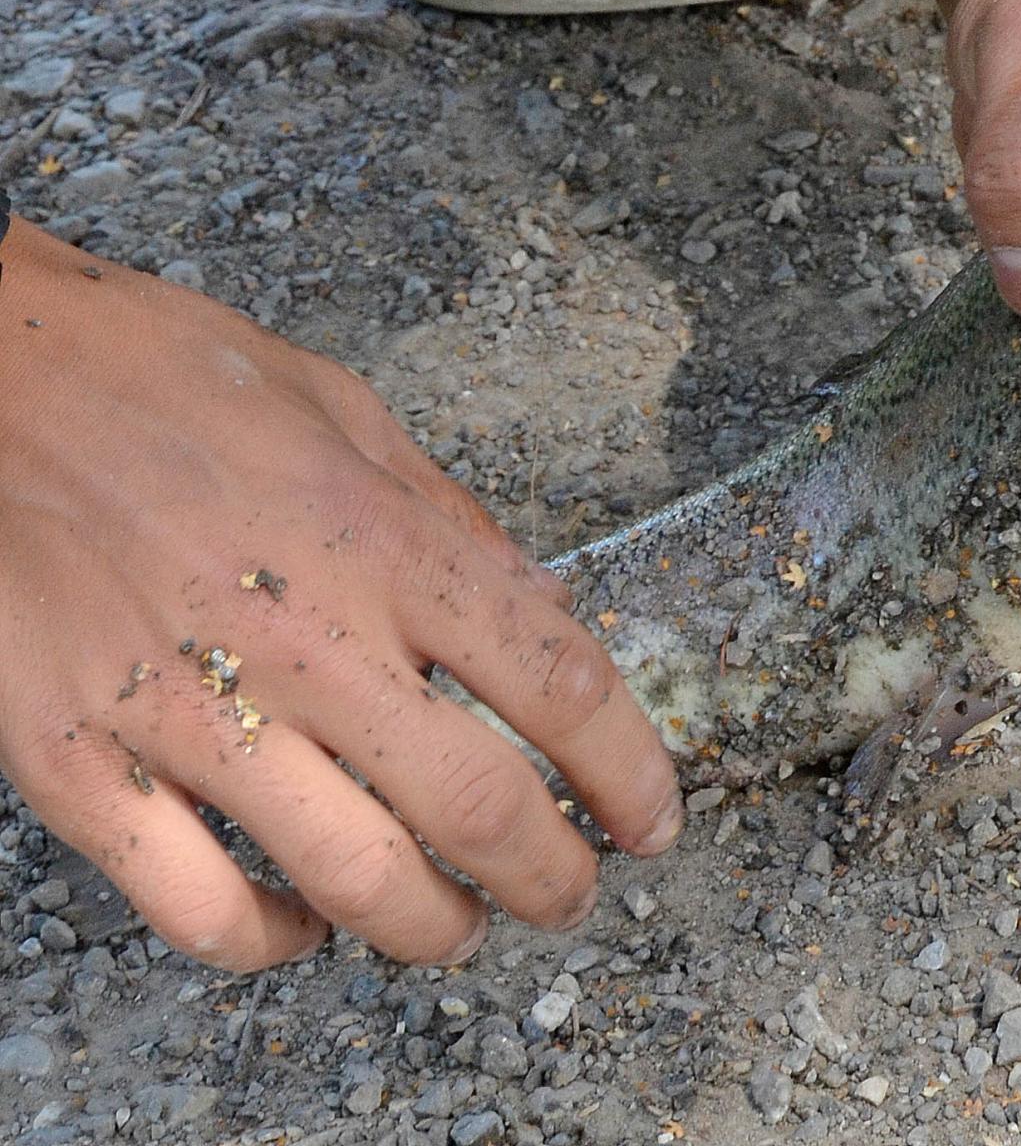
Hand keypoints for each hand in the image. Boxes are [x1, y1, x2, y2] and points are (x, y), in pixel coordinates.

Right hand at [0, 229, 679, 966]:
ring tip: (456, 927)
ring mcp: (189, 714)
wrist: (0, 376)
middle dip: (552, 879)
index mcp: (383, 537)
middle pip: (475, 808)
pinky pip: (201, 911)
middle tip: (571, 896)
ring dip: (432, 930)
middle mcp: (305, 637)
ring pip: (356, 884)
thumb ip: (445, 519)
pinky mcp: (83, 770)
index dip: (628, 767)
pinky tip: (301, 924)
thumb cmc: (171, 378)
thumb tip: (538, 613)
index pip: (555, 676)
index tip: (655, 815)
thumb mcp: (344, 409)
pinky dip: (272, 945)